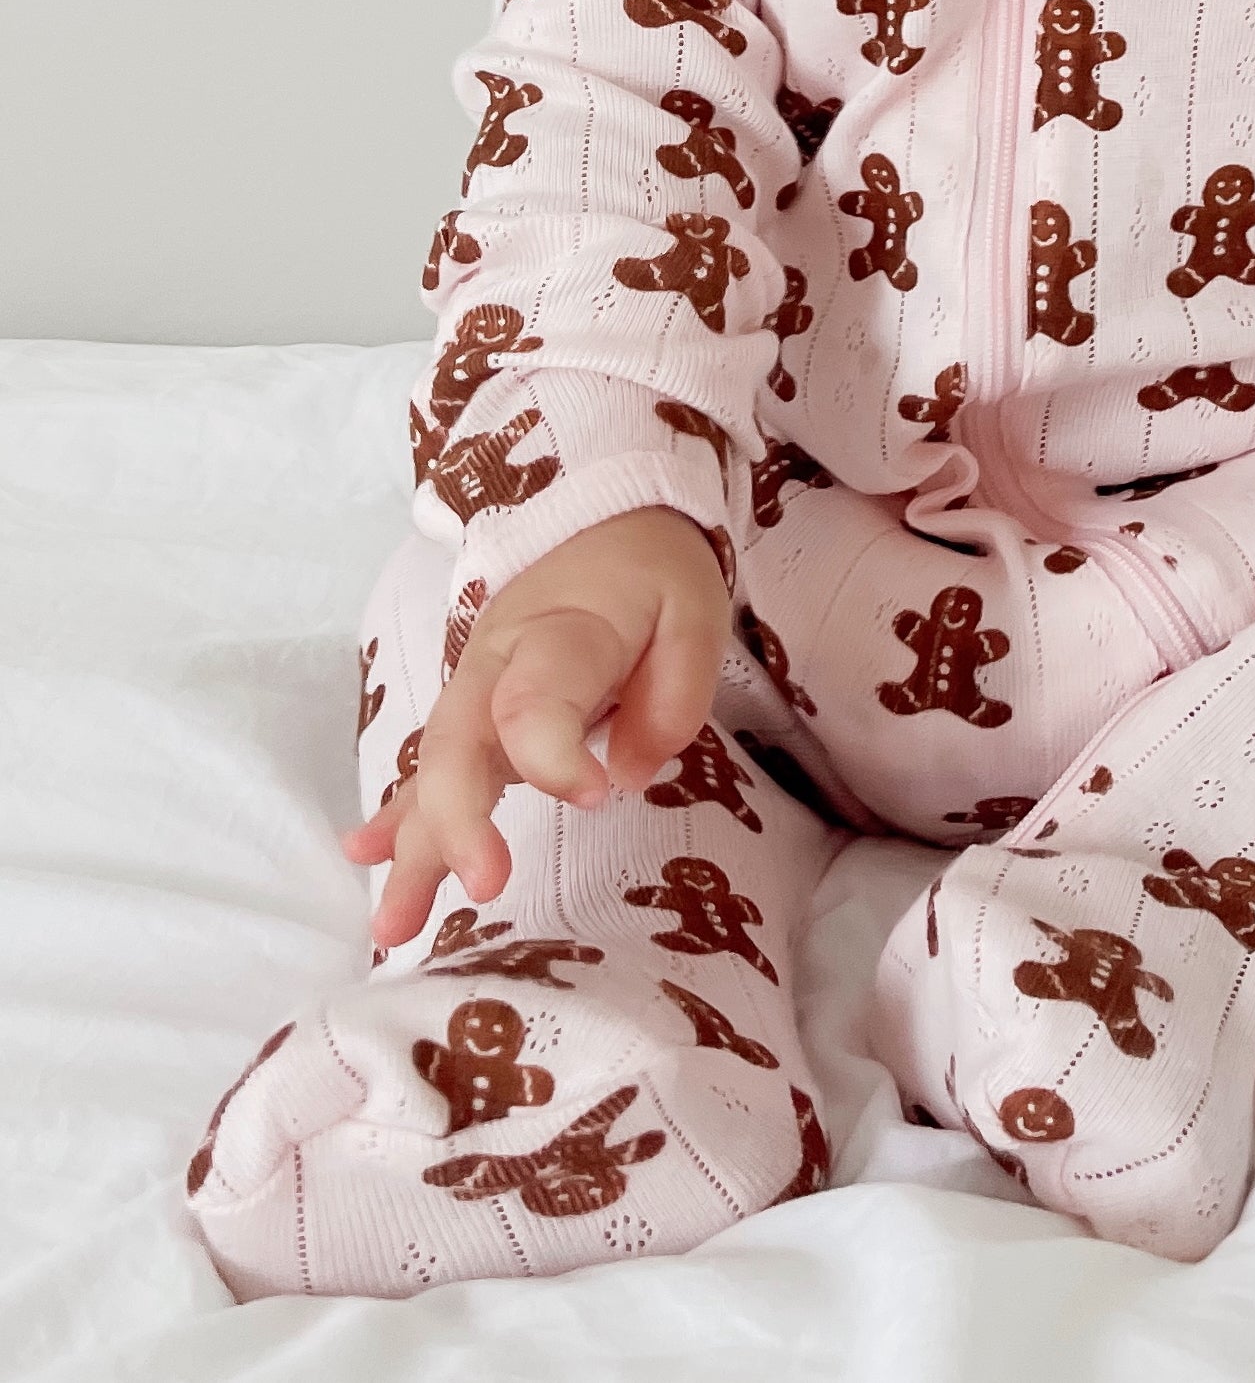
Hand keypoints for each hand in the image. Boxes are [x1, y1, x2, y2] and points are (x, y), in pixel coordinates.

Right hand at [343, 506, 730, 949]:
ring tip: (391, 925)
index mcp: (561, 634)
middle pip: (459, 743)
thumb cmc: (652, 573)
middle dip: (459, 819)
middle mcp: (499, 666)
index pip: (536, 699)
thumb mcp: (695, 611)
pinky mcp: (472, 714)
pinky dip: (400, 815)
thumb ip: (675, 691)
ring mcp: (474, 691)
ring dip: (413, 846)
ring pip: (432, 769)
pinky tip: (368, 858)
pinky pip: (429, 768)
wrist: (602, 520)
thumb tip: (630, 775)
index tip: (595, 795)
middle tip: (484, 886)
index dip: (553, 754)